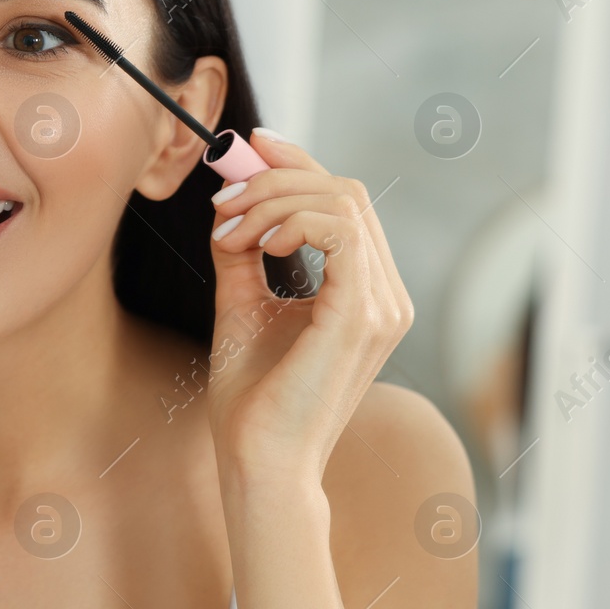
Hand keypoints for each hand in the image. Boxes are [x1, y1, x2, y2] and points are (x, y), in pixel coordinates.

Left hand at [203, 129, 413, 489]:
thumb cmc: (251, 401)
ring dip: (274, 200)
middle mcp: (386, 296)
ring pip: (342, 202)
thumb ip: (243, 255)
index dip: (297, 164)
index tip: (247, 148)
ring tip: (229, 231)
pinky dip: (293, 221)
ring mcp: (383, 305)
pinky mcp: (364, 315)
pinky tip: (255, 243)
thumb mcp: (242, 307)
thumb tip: (230, 206)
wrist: (258, 461)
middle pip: (345, 191)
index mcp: (365, 293)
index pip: (343, 203)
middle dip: (277, 176)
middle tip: (222, 195)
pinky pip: (342, 231)